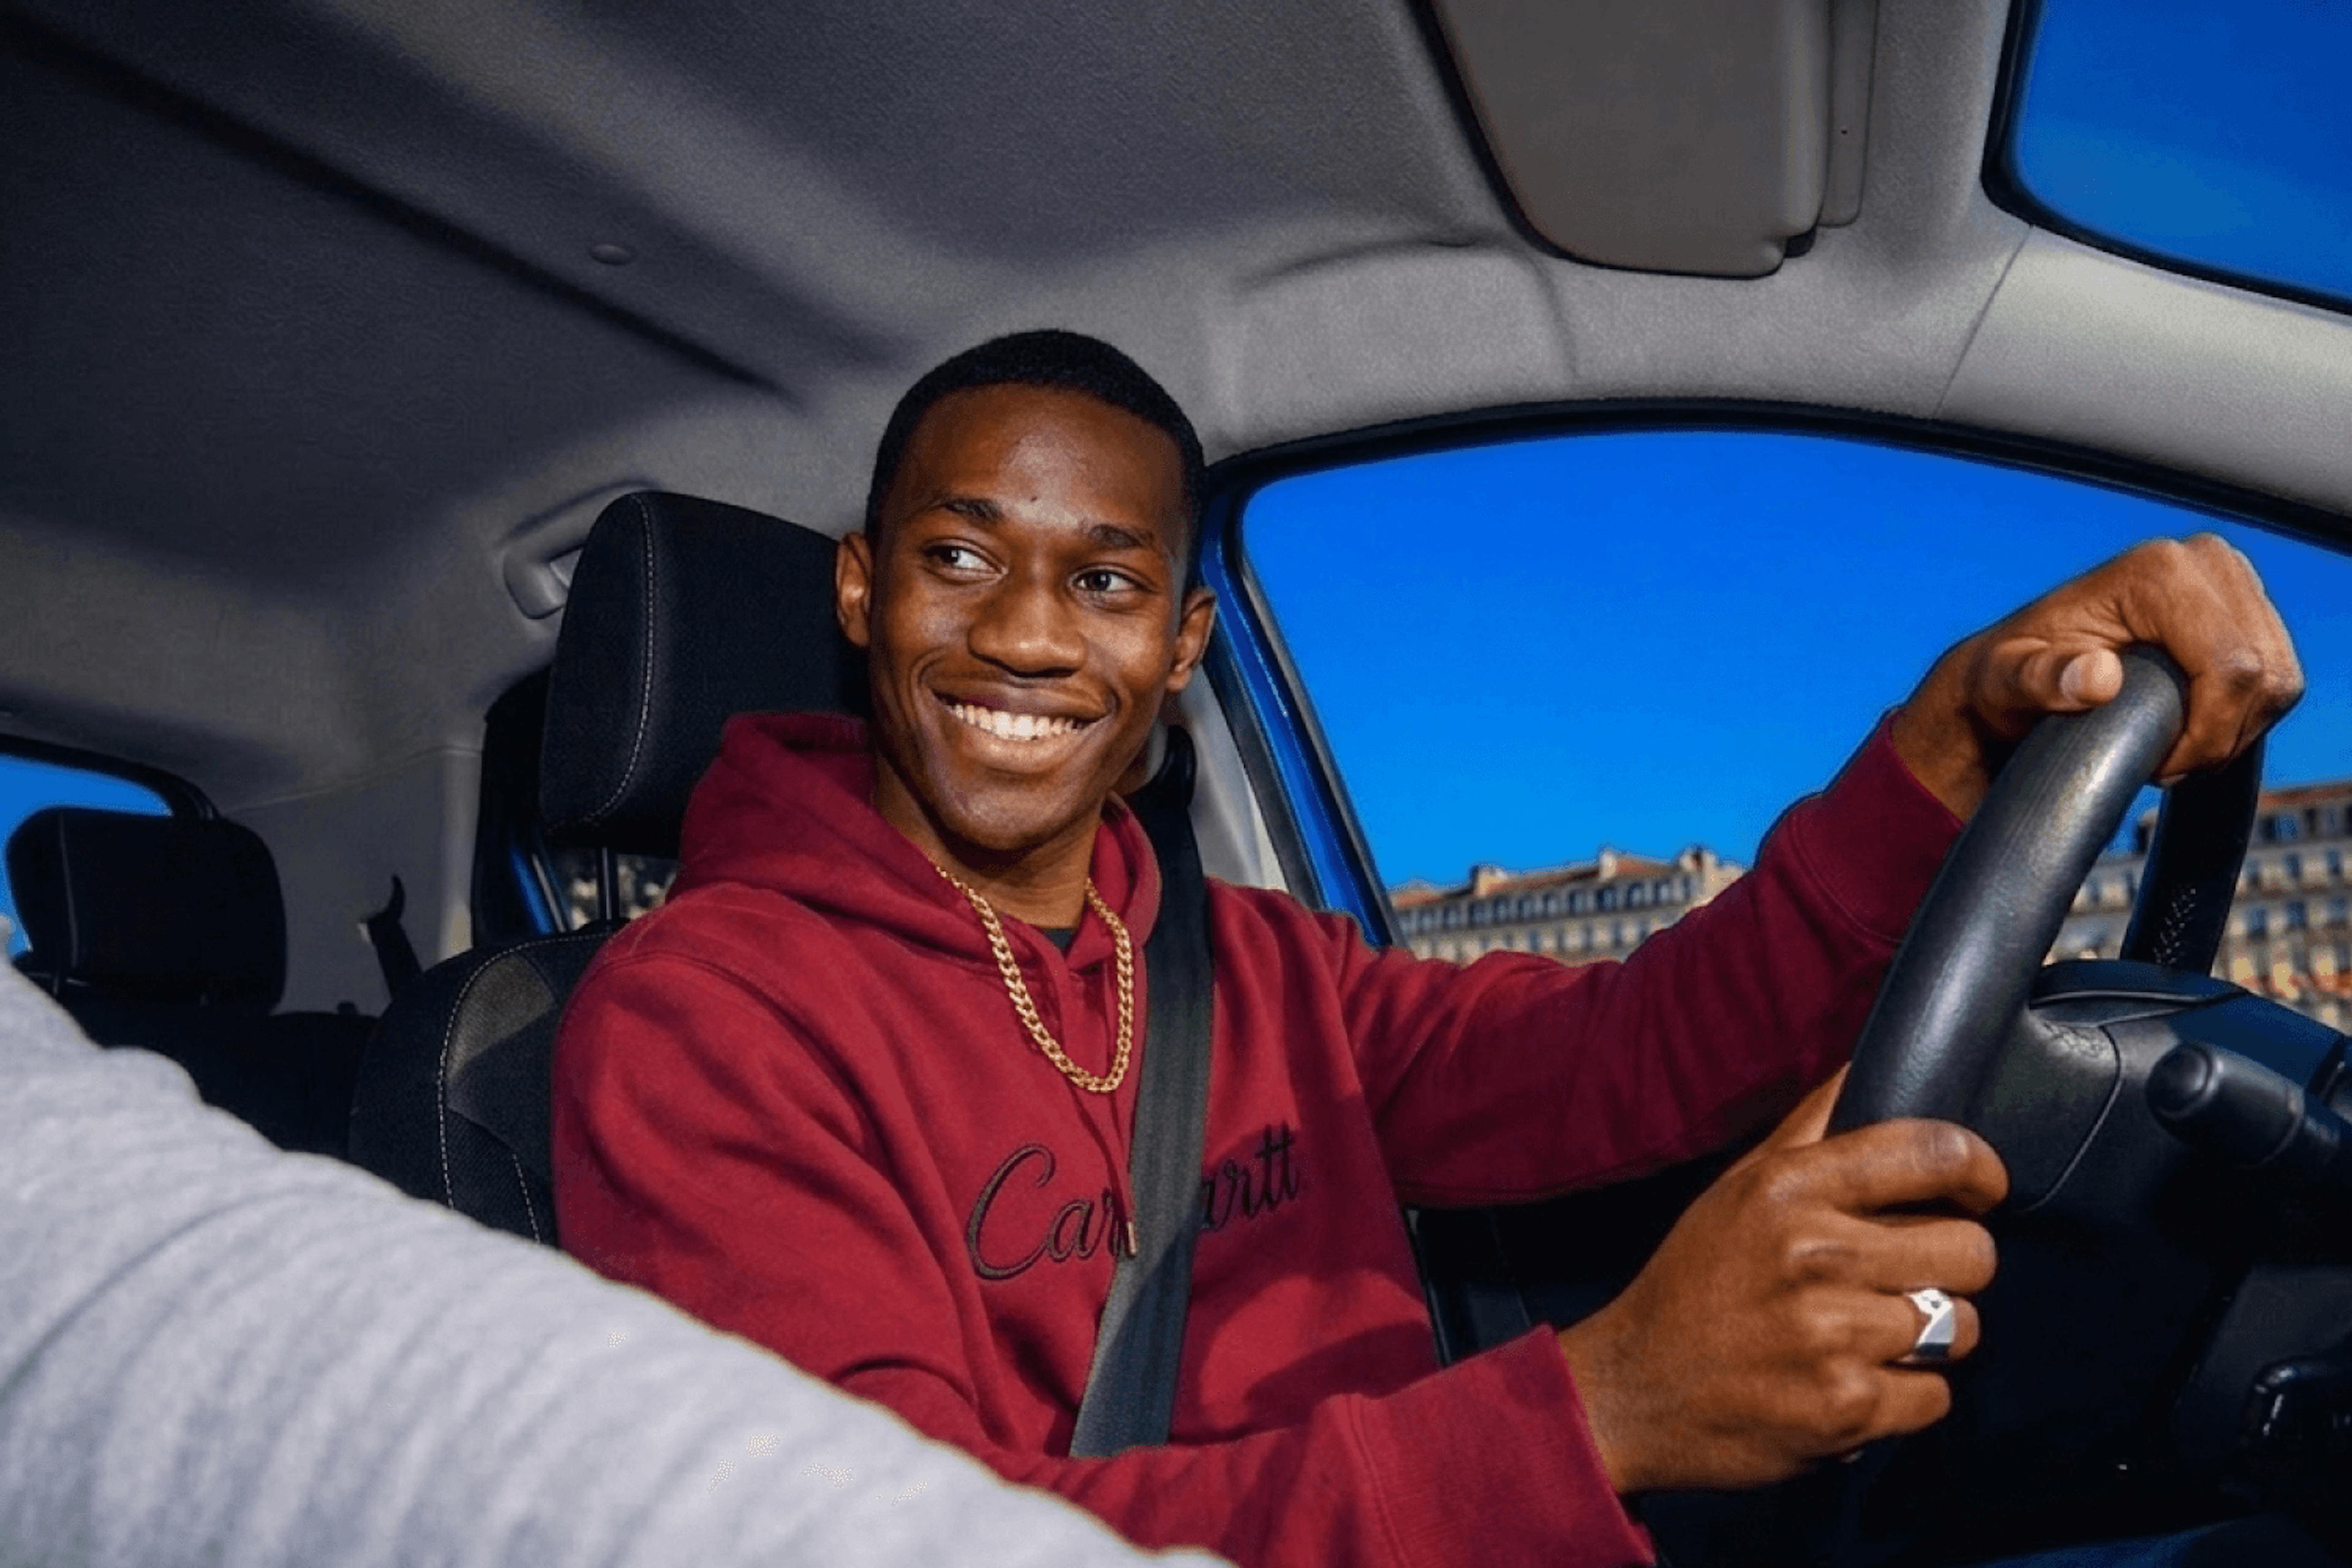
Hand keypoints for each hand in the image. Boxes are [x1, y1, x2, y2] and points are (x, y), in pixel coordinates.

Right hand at [1557, 1071, 2006, 1494]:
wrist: (1634, 1392)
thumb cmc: (1694, 1282)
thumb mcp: (1738, 1186)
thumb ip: (1811, 1125)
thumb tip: (1870, 1061)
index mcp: (1790, 1187)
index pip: (1934, 1151)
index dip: (1980, 1170)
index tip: (1979, 1190)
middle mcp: (1816, 1254)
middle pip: (1970, 1250)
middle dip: (1952, 1267)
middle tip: (1910, 1278)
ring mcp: (1834, 1335)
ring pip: (1964, 1327)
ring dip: (1933, 1338)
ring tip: (1876, 1335)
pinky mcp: (1848, 1409)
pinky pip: (1937, 1396)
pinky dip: (1907, 1396)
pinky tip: (1856, 1381)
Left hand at [1889, 535, 2300, 818]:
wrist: (2018, 672)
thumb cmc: (2007, 677)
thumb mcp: (2005, 682)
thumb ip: (2041, 678)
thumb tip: (2098, 677)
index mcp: (2157, 571)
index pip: (2233, 669)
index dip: (2206, 733)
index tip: (2157, 764)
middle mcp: (2204, 561)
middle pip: (2265, 677)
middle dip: (2220, 737)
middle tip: (2162, 763)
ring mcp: (2230, 581)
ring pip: (2278, 683)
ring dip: (2232, 732)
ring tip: (2171, 748)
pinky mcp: (2245, 608)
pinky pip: (2277, 680)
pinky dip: (2241, 718)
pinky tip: (2191, 728)